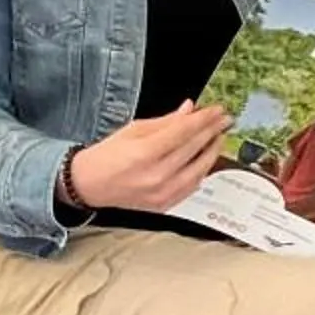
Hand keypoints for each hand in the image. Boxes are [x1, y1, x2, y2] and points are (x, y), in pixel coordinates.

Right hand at [69, 102, 229, 212]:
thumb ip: (166, 121)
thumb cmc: (107, 156)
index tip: (217, 110)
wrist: (90, 184)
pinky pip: (192, 186)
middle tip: (224, 120)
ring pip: (199, 169)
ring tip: (219, 137)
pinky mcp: (164, 205)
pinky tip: (206, 159)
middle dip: (213, 131)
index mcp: (145, 153)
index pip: (184, 131)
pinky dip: (202, 171)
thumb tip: (189, 109)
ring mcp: (162, 193)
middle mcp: (155, 175)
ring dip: (212, 151)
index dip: (204, 118)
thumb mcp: (133, 130)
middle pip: (194, 148)